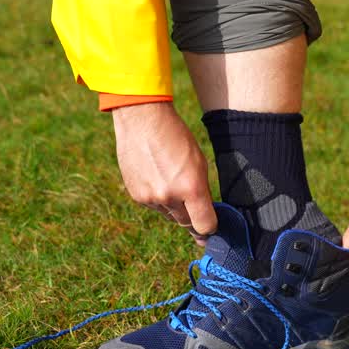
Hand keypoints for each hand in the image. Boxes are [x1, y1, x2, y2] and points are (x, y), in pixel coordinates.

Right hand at [111, 101, 215, 242]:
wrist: (142, 120)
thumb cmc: (176, 137)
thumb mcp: (199, 162)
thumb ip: (201, 191)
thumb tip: (204, 216)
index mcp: (191, 188)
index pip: (205, 226)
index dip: (210, 228)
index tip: (213, 227)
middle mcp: (169, 197)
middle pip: (186, 222)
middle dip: (192, 216)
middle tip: (193, 204)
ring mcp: (150, 198)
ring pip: (168, 214)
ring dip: (173, 206)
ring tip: (171, 179)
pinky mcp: (136, 195)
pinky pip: (153, 206)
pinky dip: (157, 198)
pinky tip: (157, 177)